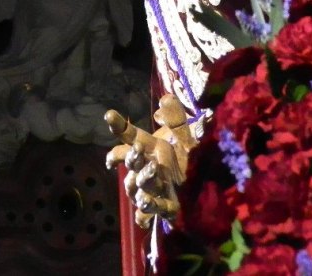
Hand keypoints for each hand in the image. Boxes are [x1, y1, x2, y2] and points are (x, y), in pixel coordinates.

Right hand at [105, 94, 196, 227]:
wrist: (202, 188)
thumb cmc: (186, 160)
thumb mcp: (185, 136)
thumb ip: (176, 117)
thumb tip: (165, 98)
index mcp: (148, 149)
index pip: (128, 137)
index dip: (119, 126)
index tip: (109, 115)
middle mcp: (143, 169)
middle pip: (130, 163)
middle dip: (132, 157)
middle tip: (139, 150)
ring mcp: (149, 190)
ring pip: (135, 187)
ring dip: (140, 182)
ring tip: (149, 175)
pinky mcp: (160, 208)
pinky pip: (145, 214)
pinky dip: (144, 212)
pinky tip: (147, 209)